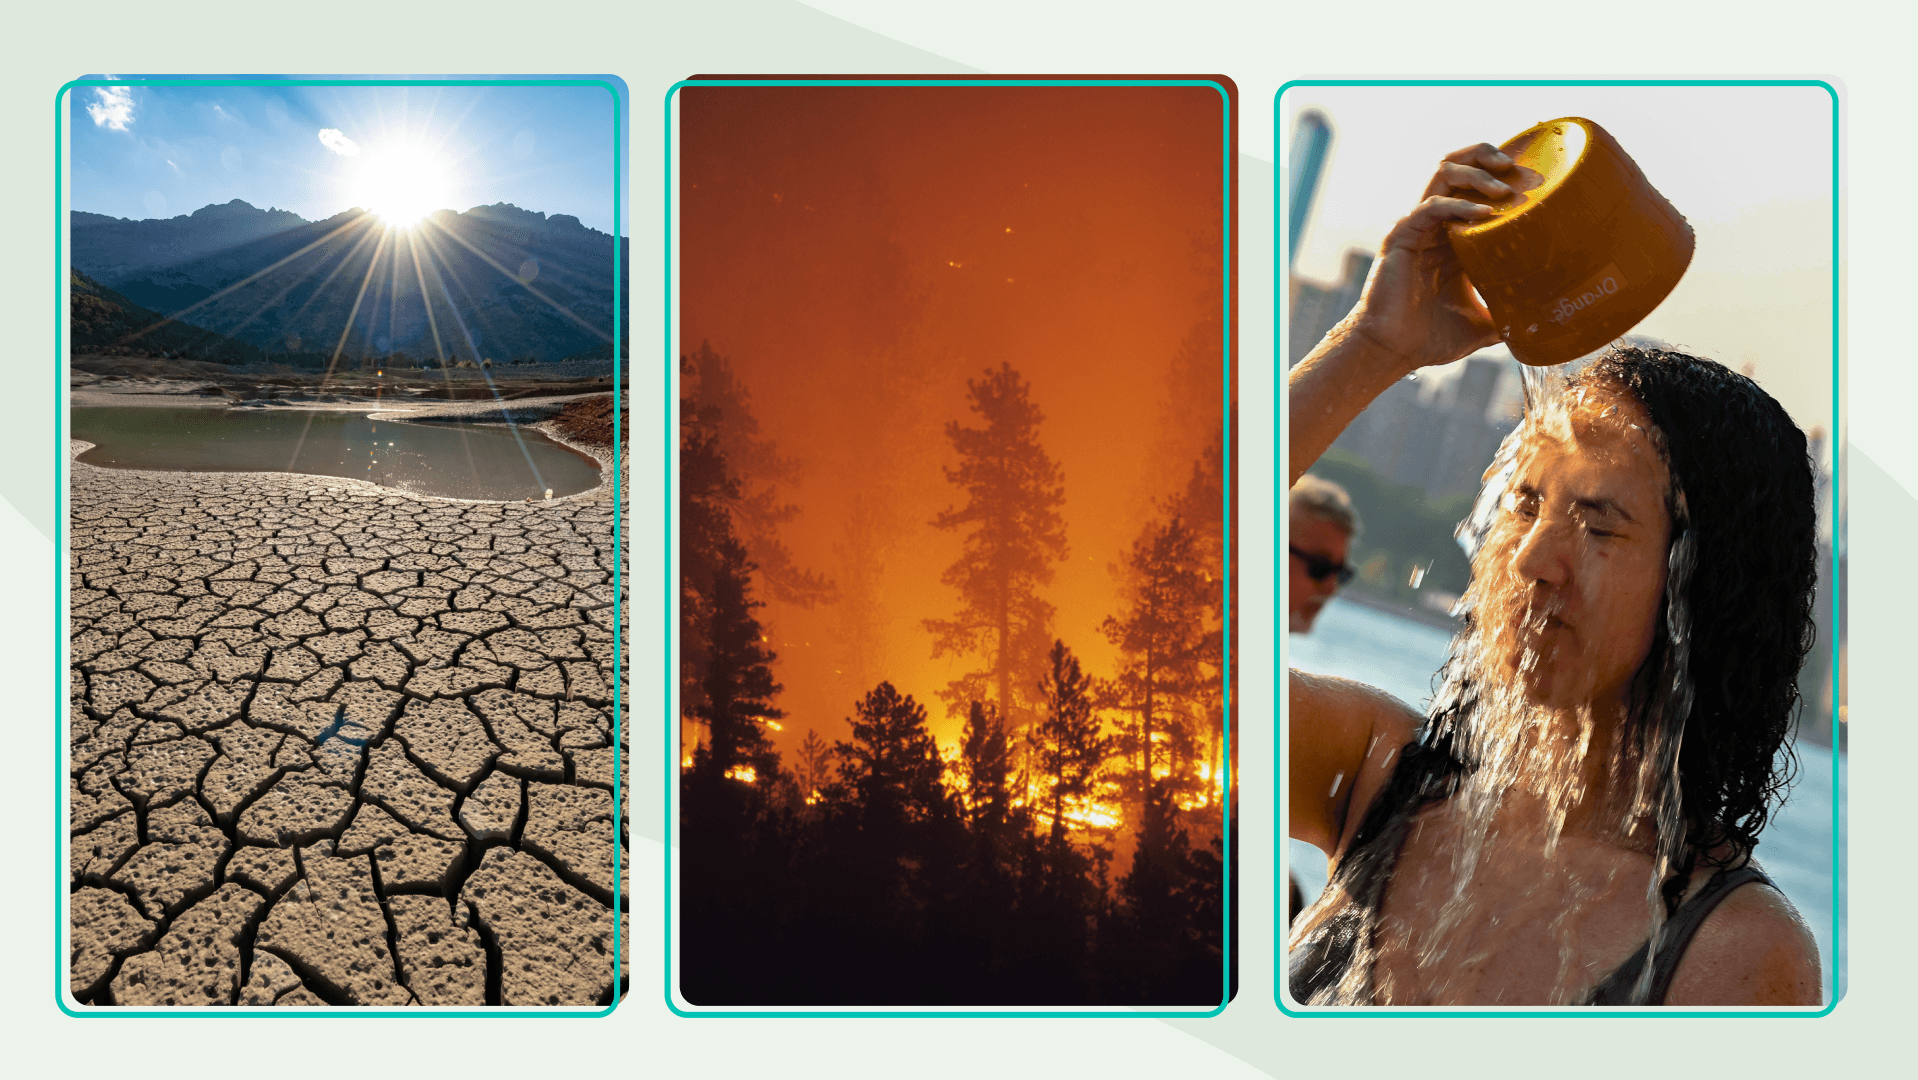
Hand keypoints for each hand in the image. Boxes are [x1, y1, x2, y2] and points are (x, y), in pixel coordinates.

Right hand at [1346, 143, 1515, 371]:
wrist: (1394, 351)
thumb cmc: (1430, 338)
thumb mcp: (1484, 324)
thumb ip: (1511, 317)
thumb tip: (1548, 327)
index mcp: (1453, 237)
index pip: (1474, 187)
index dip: (1500, 174)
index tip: (1533, 177)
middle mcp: (1435, 224)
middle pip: (1457, 167)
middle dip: (1486, 156)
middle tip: (1515, 167)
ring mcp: (1417, 227)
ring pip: (1443, 174)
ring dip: (1476, 173)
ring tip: (1503, 188)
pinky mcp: (1402, 235)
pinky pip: (1431, 207)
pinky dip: (1459, 206)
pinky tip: (1484, 214)